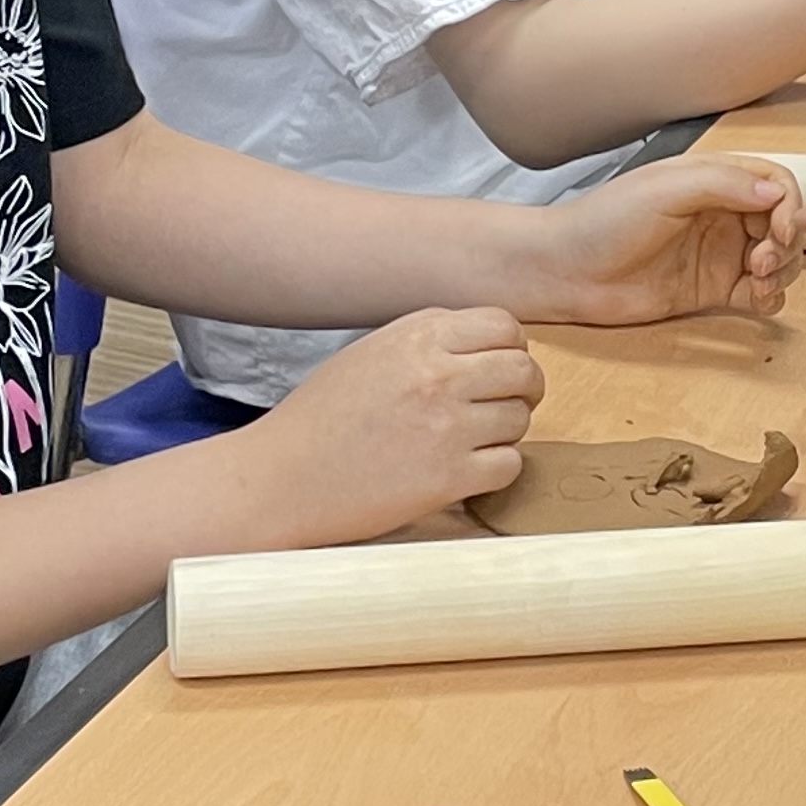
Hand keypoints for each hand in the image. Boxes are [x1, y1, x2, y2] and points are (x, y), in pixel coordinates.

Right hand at [254, 305, 543, 538]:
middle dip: (523, 389)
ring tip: (473, 441)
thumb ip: (428, 341)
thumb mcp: (371, 352)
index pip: (505, 326)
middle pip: (525, 370)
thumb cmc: (320, 417)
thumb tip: (489, 343)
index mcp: (418, 336)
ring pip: (521, 418)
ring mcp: (447, 427)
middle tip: (504, 406)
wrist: (280, 478)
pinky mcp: (449, 478)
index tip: (498, 368)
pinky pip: (510, 465)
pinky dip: (496, 470)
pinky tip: (467, 471)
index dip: (511, 348)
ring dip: (507, 432)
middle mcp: (438, 374)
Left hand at [527, 154, 801, 325]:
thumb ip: (724, 184)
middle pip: (784, 224)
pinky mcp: (713, 291)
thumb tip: (777, 193)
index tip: (781, 230)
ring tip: (760, 281)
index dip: (790, 207)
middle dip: (787, 243)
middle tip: (763, 261)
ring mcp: (720, 253)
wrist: (566, 271)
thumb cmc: (605, 220)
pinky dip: (771, 297)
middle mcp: (723, 214)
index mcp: (715, 180)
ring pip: (780, 260)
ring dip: (784, 271)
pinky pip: (760, 294)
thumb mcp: (665, 189)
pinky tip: (759, 299)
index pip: (776, 185)